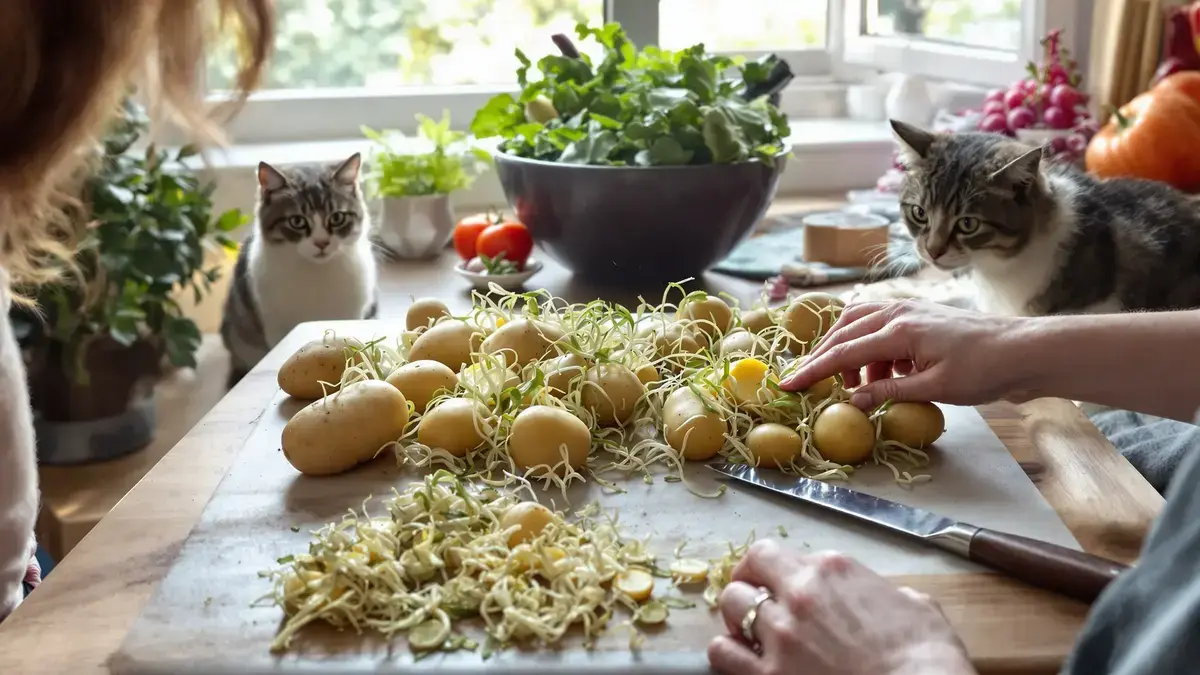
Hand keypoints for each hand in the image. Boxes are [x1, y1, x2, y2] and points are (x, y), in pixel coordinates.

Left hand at [709, 540, 974, 674]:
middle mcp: (798, 595)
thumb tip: (881, 598)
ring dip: (736, 620)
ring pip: (729, 609)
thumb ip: (882, 593)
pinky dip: (728, 654)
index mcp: (831, 569)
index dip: (769, 569)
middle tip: (757, 608)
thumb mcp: (916, 606)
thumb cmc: (928, 656)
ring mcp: (780, 637)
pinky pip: (723, 655)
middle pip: (745, 576)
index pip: (774, 553)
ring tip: (747, 634)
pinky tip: (741, 659)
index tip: (772, 582)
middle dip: (748, 589)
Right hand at [778, 300, 1030, 408]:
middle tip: (810, 382)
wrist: (1024, 350)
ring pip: (859, 324)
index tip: (788, 385)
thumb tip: (851, 400)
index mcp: (898, 329)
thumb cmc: (985, 369)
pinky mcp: (920, 318)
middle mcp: (898, 312)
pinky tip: (882, 375)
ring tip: (854, 384)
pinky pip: (880, 327)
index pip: (844, 352)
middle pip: (844, 331)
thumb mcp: (935, 388)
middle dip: (824, 356)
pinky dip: (871, 350)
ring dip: (848, 351)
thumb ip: (889, 391)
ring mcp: (909, 311)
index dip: (813, 370)